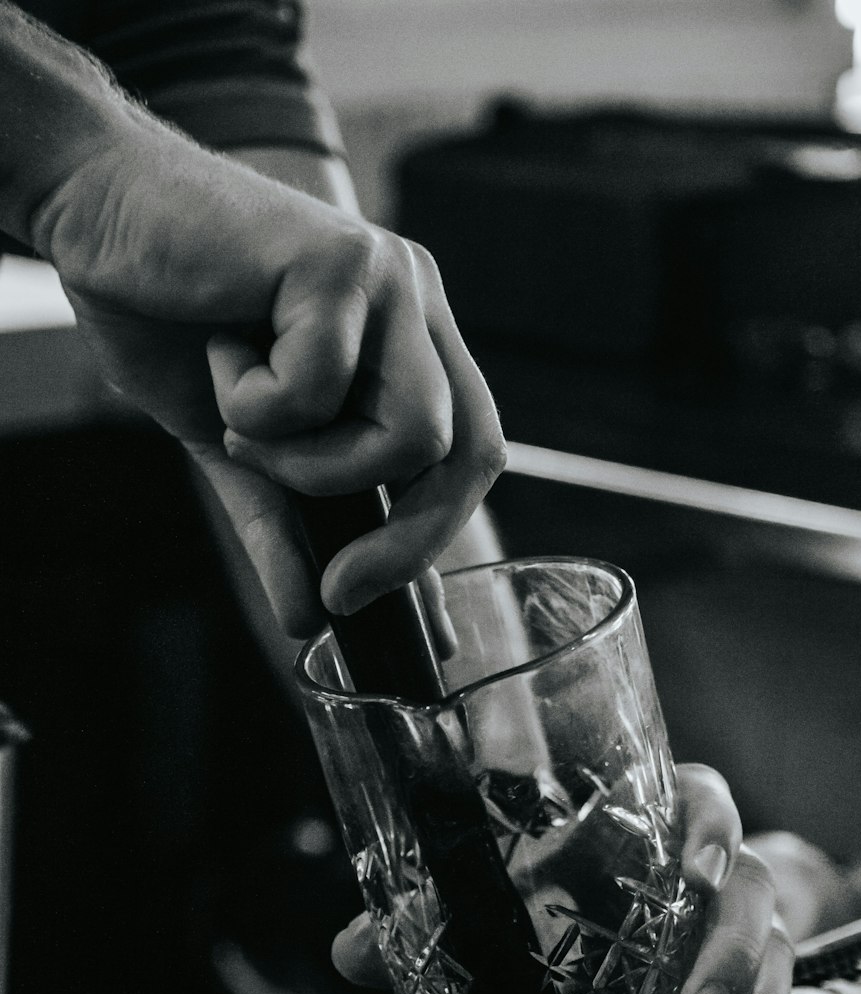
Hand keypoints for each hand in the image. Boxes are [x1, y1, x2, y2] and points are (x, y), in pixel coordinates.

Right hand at [32, 110, 503, 635]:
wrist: (97, 213)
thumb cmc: (170, 318)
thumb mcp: (236, 450)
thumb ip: (283, 524)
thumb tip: (308, 620)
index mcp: (409, 344)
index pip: (470, 455)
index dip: (429, 538)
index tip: (352, 594)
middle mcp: (415, 305)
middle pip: (469, 452)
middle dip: (406, 541)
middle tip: (338, 580)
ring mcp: (387, 278)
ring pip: (410, 433)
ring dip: (312, 462)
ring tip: (244, 419)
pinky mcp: (338, 260)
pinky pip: (321, 387)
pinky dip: (255, 402)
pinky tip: (220, 351)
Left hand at [333, 763, 793, 993]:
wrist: (607, 934)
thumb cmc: (551, 893)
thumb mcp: (494, 899)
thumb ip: (428, 921)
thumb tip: (352, 953)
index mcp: (645, 821)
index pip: (698, 796)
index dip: (710, 824)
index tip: (695, 870)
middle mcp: (699, 868)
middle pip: (749, 882)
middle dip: (729, 946)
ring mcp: (731, 922)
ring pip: (773, 945)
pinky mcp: (749, 976)